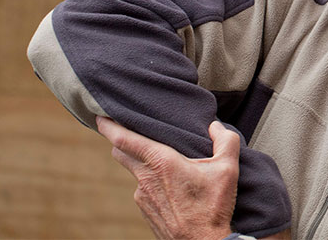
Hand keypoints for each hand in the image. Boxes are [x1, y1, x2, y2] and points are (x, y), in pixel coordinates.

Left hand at [96, 117, 238, 239]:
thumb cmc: (213, 207)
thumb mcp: (227, 169)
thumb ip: (225, 140)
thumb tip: (215, 126)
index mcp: (162, 162)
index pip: (124, 139)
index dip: (109, 126)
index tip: (99, 116)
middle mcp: (146, 178)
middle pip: (120, 153)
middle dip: (120, 140)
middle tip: (128, 130)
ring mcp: (142, 197)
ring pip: (135, 172)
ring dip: (143, 163)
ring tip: (164, 162)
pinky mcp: (145, 211)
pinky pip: (143, 189)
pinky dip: (151, 182)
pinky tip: (170, 185)